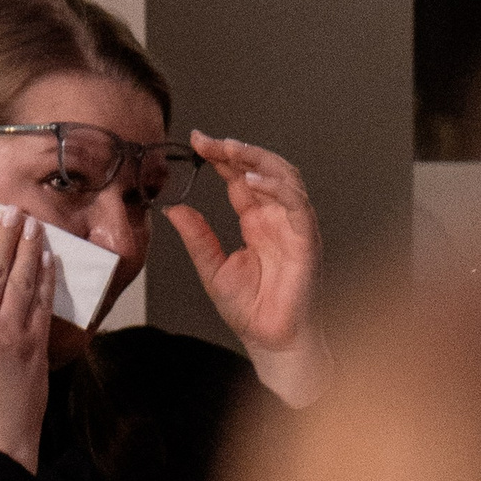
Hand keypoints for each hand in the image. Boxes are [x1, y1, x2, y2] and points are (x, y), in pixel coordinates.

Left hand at [165, 135, 329, 404]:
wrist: (270, 339)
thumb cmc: (250, 309)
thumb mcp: (212, 268)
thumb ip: (197, 237)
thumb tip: (174, 208)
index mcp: (255, 221)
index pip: (239, 178)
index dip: (221, 157)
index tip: (197, 141)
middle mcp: (276, 218)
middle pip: (262, 170)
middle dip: (237, 151)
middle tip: (210, 140)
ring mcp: (293, 226)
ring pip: (283, 178)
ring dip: (257, 160)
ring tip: (230, 150)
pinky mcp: (306, 239)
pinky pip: (296, 204)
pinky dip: (276, 188)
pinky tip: (253, 180)